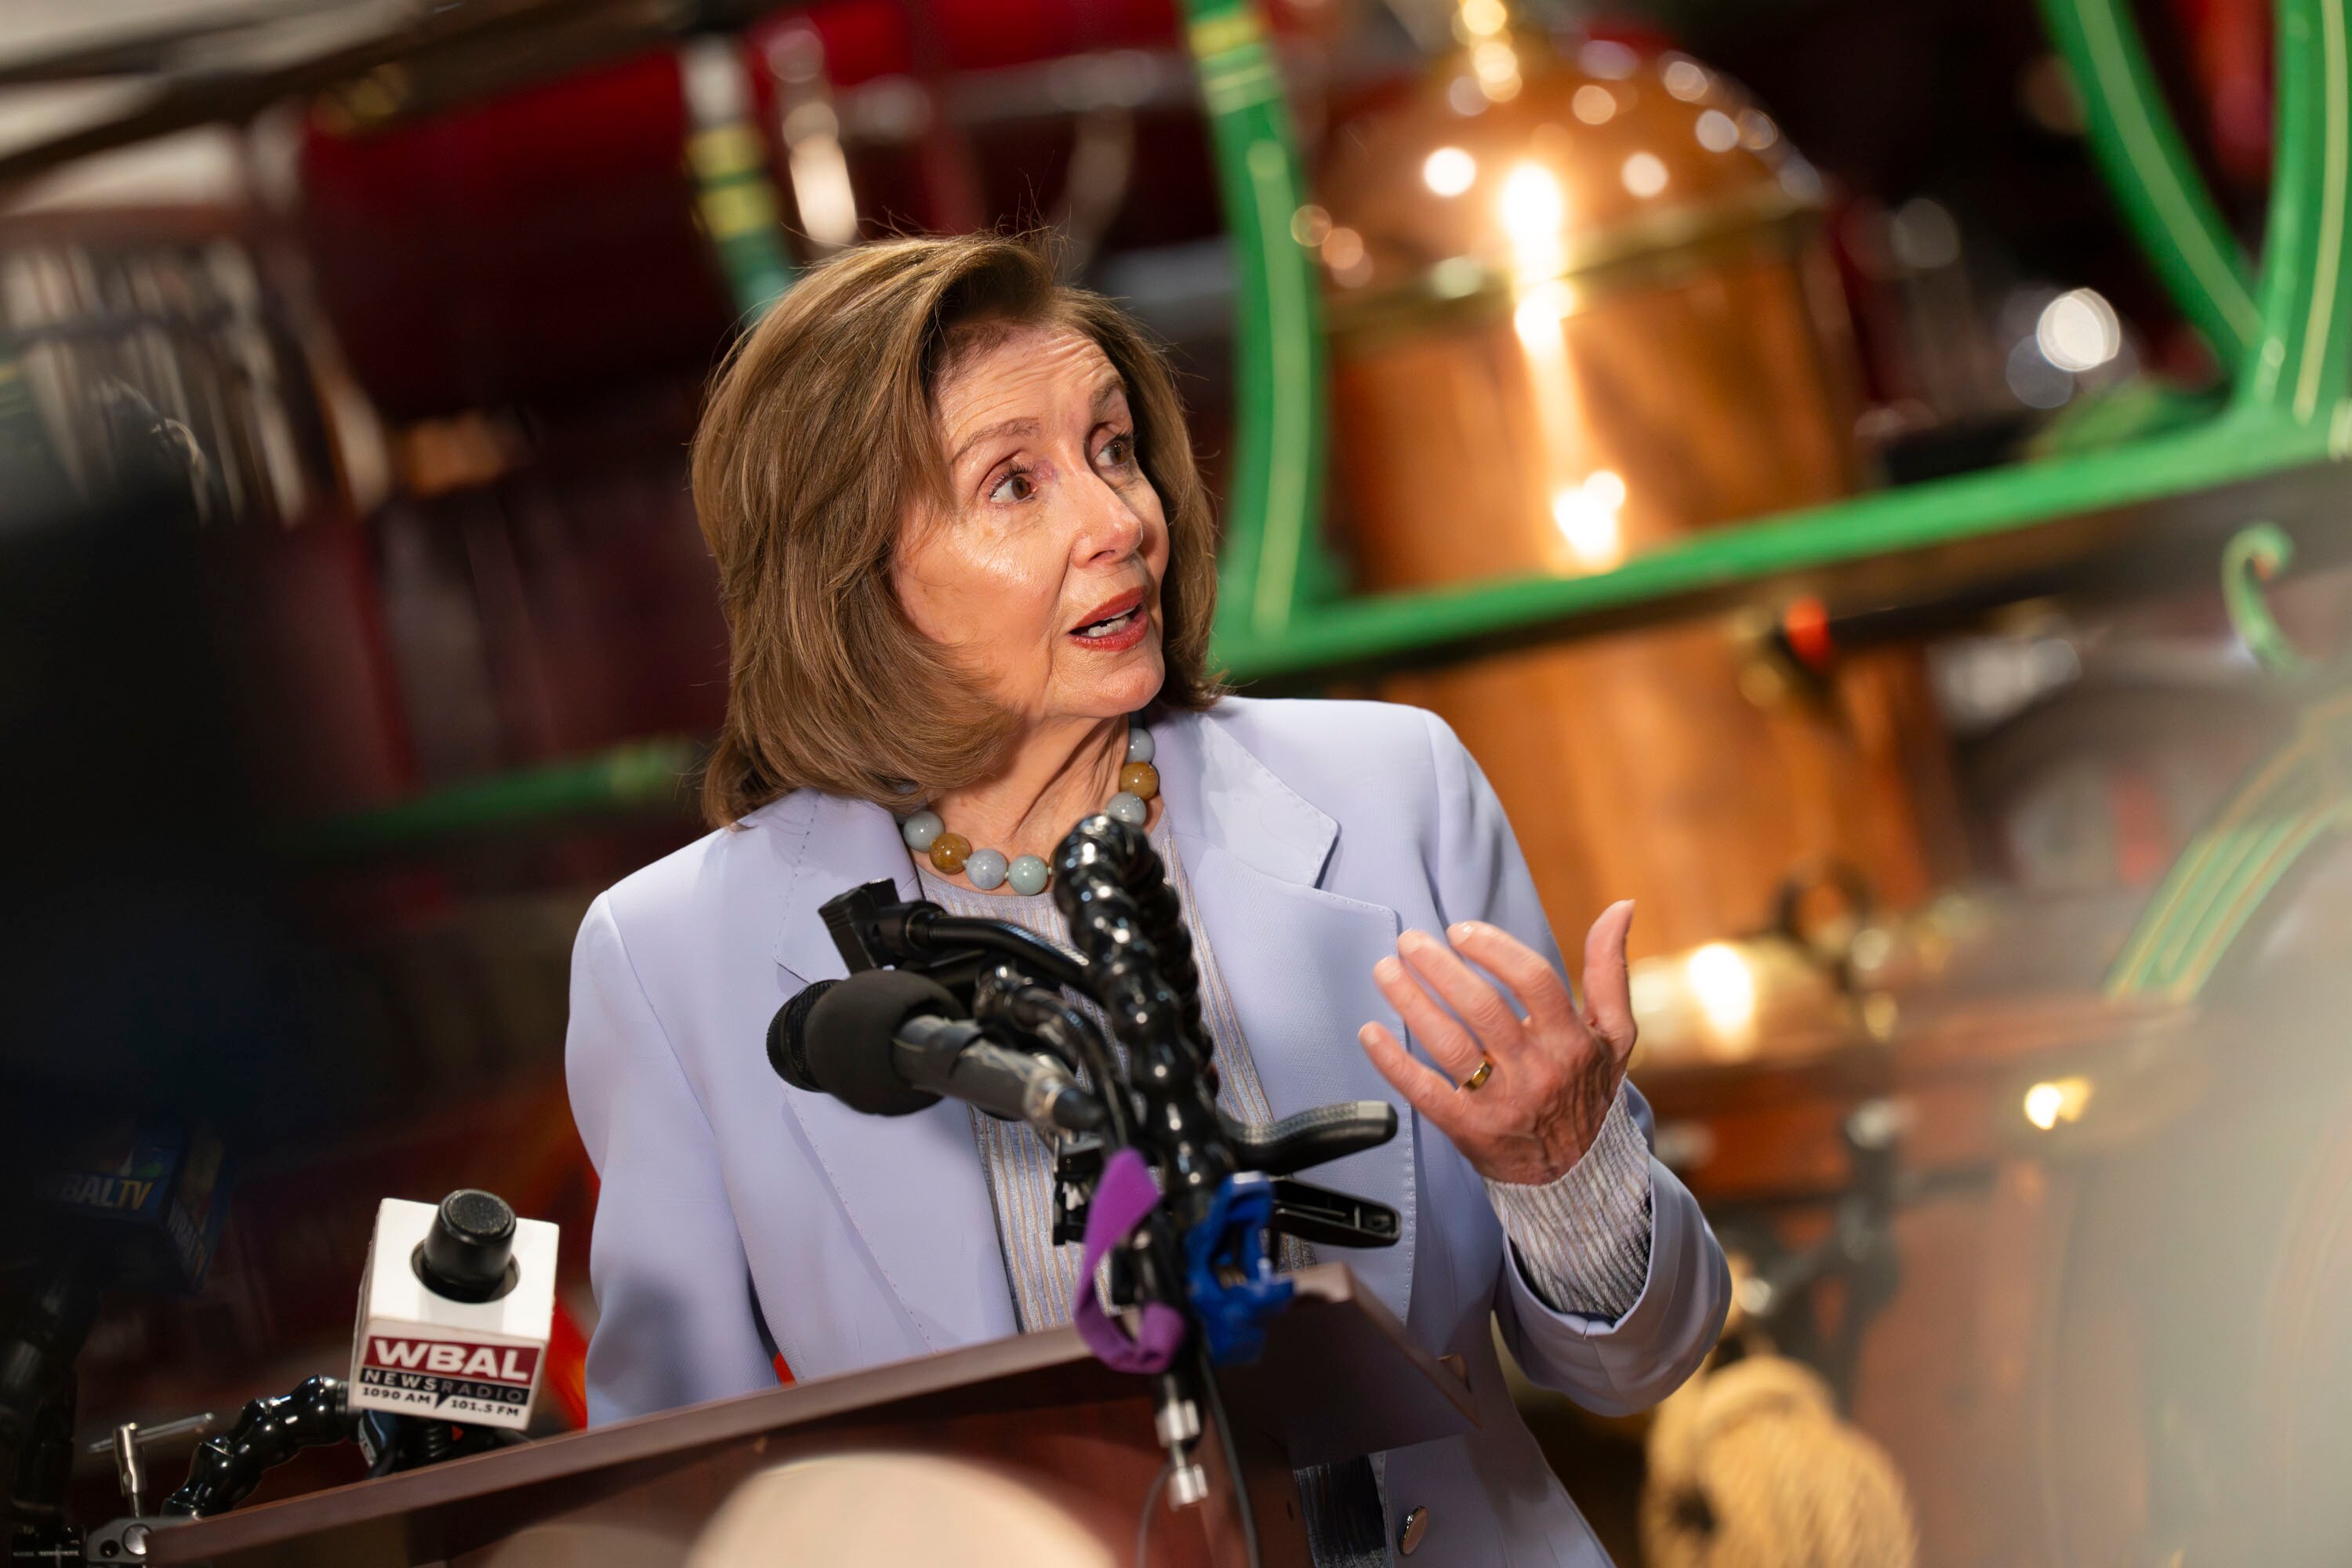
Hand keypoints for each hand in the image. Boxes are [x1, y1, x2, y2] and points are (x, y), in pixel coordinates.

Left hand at [1356, 902, 1637, 1185]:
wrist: (1578, 1176)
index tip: (1460, 931)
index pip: (1532, 980)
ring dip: (1411, 1002)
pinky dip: (1393, 1062)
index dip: (1493, 948)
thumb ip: (1609, 969)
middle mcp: (1538, 1071)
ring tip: (1386, 970)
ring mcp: (1502, 1103)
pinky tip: (1371, 1033)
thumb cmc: (1588, 1092)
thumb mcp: (1614, 1034)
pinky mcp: (1470, 1130)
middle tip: (1410, 941)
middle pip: (1482, 1008)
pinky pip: (1425, 1092)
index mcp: (1572, 1041)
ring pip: (1450, 1045)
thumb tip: (1621, 907)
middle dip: (1440, 968)